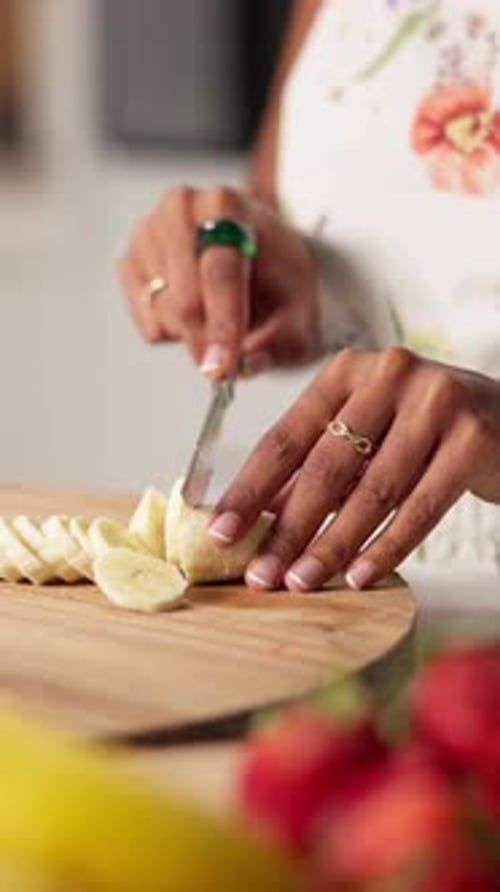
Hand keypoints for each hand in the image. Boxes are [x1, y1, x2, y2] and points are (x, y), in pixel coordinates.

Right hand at [118, 185, 320, 378]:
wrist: (259, 257)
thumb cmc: (279, 279)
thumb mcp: (299, 314)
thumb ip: (279, 341)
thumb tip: (245, 363)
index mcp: (229, 206)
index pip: (219, 272)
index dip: (223, 325)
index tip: (223, 368)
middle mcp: (182, 209)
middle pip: (184, 298)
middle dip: (206, 341)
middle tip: (227, 364)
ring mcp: (148, 233)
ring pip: (163, 314)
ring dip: (193, 335)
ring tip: (219, 317)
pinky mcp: (129, 262)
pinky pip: (147, 322)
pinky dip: (173, 333)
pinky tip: (195, 313)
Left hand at [208, 348, 499, 589]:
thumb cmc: (422, 430)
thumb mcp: (364, 437)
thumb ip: (315, 469)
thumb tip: (257, 516)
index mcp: (348, 371)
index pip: (285, 437)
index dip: (249, 489)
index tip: (221, 532)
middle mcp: (389, 375)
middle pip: (325, 466)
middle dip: (287, 529)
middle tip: (260, 574)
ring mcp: (434, 401)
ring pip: (372, 490)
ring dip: (332, 545)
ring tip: (302, 582)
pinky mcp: (471, 436)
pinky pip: (420, 506)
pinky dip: (387, 547)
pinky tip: (359, 575)